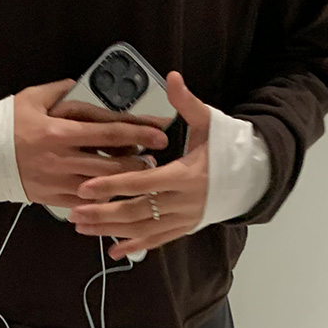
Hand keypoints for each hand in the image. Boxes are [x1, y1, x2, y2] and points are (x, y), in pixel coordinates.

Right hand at [14, 79, 169, 207]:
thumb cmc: (8, 123)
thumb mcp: (34, 98)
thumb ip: (63, 90)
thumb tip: (86, 83)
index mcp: (60, 132)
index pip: (110, 132)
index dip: (138, 133)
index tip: (159, 133)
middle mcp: (63, 159)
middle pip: (113, 164)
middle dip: (139, 162)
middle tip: (156, 159)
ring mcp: (58, 182)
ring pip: (102, 187)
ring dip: (125, 183)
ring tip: (141, 177)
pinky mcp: (53, 198)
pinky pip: (86, 203)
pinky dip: (103, 199)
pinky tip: (115, 193)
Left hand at [68, 72, 210, 258]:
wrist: (253, 176)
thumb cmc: (227, 146)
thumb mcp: (209, 121)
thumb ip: (186, 102)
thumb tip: (172, 77)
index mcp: (187, 175)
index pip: (142, 182)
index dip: (112, 186)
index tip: (84, 188)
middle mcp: (185, 202)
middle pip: (137, 210)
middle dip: (103, 213)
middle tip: (74, 213)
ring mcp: (185, 218)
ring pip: (143, 229)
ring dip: (111, 230)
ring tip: (82, 227)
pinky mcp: (186, 228)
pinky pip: (157, 240)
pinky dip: (135, 246)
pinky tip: (112, 251)